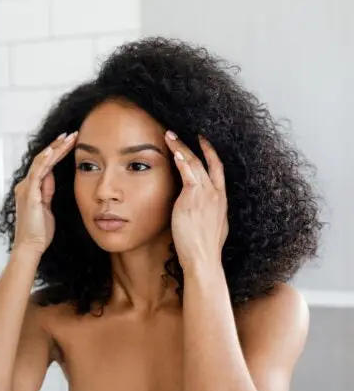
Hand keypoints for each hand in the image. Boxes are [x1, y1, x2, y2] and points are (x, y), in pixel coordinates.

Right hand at [12, 131, 76, 254]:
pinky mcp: (29, 195)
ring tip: (68, 138)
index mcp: (30, 188)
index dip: (57, 152)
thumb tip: (51, 178)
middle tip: (72, 134)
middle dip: (58, 146)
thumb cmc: (40, 232)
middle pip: (43, 159)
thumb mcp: (47, 208)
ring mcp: (26, 189)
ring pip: (41, 162)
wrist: (30, 246)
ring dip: (55, 149)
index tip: (70, 142)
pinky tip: (52, 151)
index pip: (45, 165)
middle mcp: (25, 185)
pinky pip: (37, 173)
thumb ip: (47, 192)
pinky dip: (44, 161)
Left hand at [164, 132, 227, 270]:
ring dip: (180, 147)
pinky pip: (188, 174)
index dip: (210, 153)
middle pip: (206, 161)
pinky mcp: (192, 198)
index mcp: (221, 199)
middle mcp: (216, 193)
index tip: (202, 141)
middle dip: (193, 144)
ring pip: (194, 163)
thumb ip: (209, 212)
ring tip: (169, 136)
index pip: (218, 169)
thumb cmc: (205, 248)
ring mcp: (205, 195)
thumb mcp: (214, 226)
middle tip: (178, 133)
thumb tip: (202, 209)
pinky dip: (181, 161)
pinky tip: (174, 152)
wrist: (203, 258)